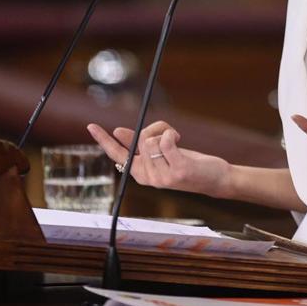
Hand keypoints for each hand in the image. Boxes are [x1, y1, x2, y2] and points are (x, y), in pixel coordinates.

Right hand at [87, 120, 232, 197]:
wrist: (215, 179)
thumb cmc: (188, 164)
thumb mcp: (161, 154)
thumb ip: (140, 144)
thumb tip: (119, 131)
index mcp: (141, 173)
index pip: (116, 154)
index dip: (103, 140)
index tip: (91, 126)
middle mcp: (148, 178)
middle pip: (140, 139)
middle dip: (155, 129)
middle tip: (170, 133)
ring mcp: (162, 177)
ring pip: (152, 139)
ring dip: (166, 131)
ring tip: (178, 140)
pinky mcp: (177, 171)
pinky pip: (165, 142)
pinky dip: (171, 133)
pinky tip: (179, 138)